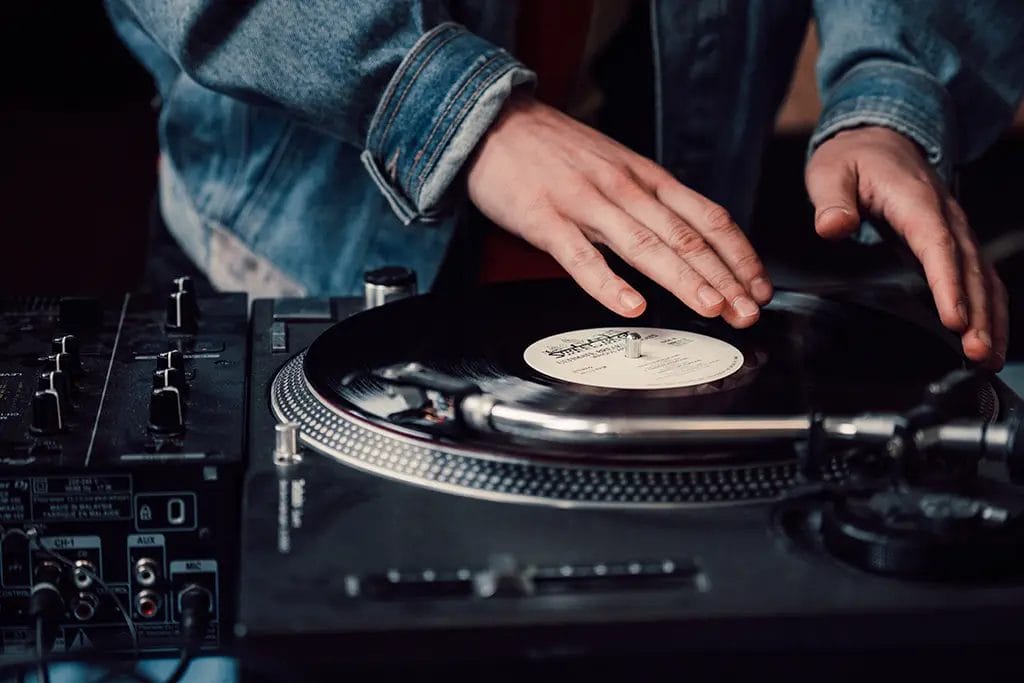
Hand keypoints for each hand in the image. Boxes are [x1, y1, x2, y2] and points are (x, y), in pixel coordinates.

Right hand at [466, 94, 772, 327]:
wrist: (497, 122)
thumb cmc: (554, 150)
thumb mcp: (616, 165)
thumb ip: (648, 200)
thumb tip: (688, 237)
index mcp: (645, 178)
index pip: (707, 217)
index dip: (738, 254)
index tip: (757, 286)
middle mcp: (624, 189)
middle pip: (685, 237)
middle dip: (723, 277)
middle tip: (747, 312)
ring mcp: (585, 204)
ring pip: (644, 246)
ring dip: (683, 280)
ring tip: (711, 308)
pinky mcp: (545, 220)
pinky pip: (581, 257)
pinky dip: (609, 284)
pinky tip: (632, 306)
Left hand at [805, 126, 1006, 368]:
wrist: (878, 137)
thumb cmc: (854, 158)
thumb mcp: (831, 172)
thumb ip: (832, 201)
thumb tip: (833, 226)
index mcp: (917, 201)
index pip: (938, 245)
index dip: (949, 283)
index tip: (954, 317)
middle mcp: (945, 216)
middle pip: (969, 268)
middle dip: (978, 312)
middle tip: (977, 352)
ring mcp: (954, 230)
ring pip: (982, 276)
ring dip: (990, 316)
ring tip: (987, 357)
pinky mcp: (952, 242)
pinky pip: (977, 276)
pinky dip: (987, 307)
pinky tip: (986, 338)